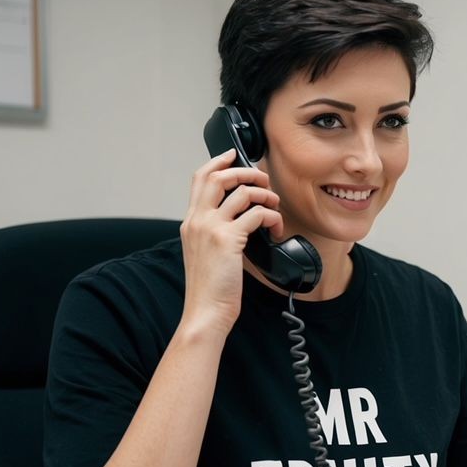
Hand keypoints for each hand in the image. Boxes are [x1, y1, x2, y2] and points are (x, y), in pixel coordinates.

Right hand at [179, 149, 281, 336]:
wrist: (205, 311)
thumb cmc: (210, 288)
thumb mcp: (206, 253)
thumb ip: (214, 232)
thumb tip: (240, 219)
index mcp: (190, 222)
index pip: (199, 179)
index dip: (218, 162)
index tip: (234, 155)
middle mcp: (197, 220)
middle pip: (219, 176)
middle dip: (246, 171)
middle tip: (263, 180)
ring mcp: (211, 228)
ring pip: (242, 192)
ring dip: (265, 194)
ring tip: (274, 205)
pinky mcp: (227, 240)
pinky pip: (257, 214)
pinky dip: (272, 216)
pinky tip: (275, 228)